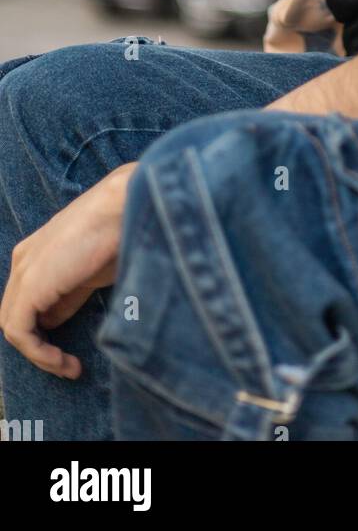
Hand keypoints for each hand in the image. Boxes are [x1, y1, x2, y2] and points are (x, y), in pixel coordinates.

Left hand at [0, 164, 135, 377]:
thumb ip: (69, 295)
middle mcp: (23, 261)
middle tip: (69, 363)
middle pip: (16, 315)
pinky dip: (39, 353)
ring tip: (69, 367)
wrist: (126, 207)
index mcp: (36, 253)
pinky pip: (19, 332)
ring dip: (40, 354)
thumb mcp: (91, 272)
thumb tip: (53, 320)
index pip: (28, 302)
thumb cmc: (120, 232)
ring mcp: (24, 272)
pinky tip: (63, 361)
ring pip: (14, 326)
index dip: (45, 330)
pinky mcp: (30, 287)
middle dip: (39, 345)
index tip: (73, 349)